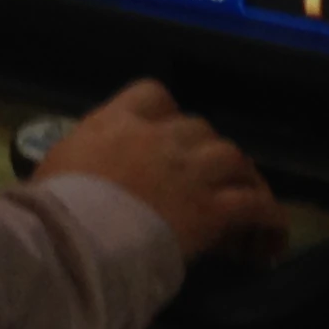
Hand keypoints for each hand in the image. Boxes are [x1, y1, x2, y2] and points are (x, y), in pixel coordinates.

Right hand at [38, 80, 287, 264]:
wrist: (80, 233)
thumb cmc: (57, 202)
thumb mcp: (59, 162)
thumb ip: (81, 154)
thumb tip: (77, 166)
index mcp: (117, 121)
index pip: (154, 94)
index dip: (168, 113)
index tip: (167, 134)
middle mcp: (160, 138)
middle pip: (200, 128)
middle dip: (207, 149)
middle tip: (209, 177)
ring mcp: (190, 171)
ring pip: (233, 158)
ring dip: (242, 177)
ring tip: (247, 199)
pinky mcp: (212, 209)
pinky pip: (254, 205)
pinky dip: (268, 216)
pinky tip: (271, 233)